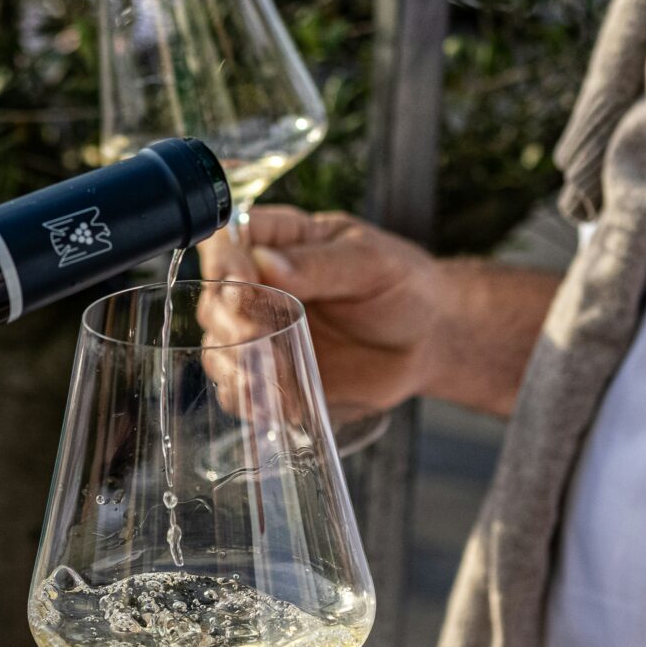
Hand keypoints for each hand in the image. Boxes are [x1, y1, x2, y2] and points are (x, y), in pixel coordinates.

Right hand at [199, 209, 445, 416]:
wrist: (430, 341)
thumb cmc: (405, 287)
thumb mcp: (372, 264)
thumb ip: (321, 265)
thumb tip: (268, 263)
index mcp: (281, 241)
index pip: (229, 240)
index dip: (224, 262)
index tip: (242, 286)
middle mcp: (261, 286)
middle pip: (216, 300)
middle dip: (230, 323)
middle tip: (258, 340)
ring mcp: (264, 333)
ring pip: (220, 348)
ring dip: (234, 367)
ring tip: (265, 380)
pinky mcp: (273, 374)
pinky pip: (242, 389)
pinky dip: (249, 399)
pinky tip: (272, 405)